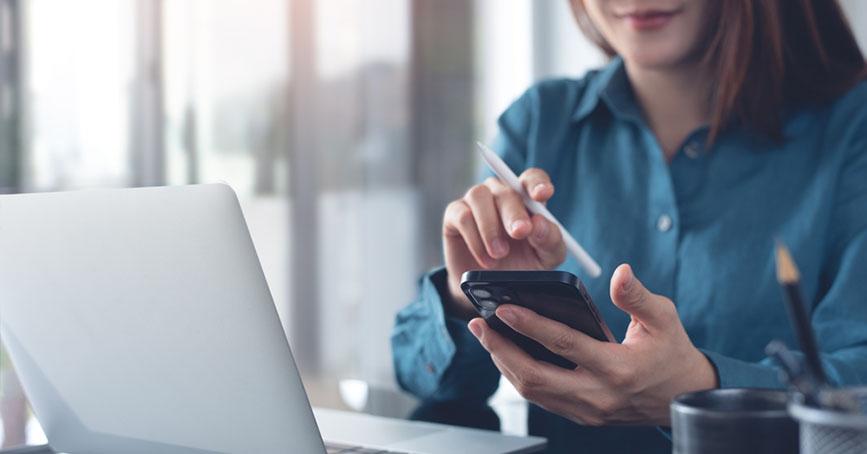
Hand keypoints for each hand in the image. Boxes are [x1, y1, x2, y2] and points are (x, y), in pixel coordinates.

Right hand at [442, 168, 565, 317]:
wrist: (491, 289)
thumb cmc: (523, 266)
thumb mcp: (546, 258)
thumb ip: (550, 240)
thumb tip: (539, 224)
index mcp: (527, 198)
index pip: (532, 178)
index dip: (536, 183)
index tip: (542, 195)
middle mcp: (500, 194)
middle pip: (506, 190)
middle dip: (514, 212)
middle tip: (520, 232)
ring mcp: (476, 202)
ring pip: (479, 195)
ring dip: (490, 227)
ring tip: (499, 254)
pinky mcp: (455, 214)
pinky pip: (462, 216)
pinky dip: (475, 239)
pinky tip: (486, 259)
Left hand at [468, 264, 717, 425]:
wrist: (686, 397)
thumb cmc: (672, 352)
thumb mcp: (664, 319)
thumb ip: (637, 296)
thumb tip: (619, 271)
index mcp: (617, 368)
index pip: (563, 344)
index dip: (530, 325)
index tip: (503, 308)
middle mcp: (597, 395)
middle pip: (534, 376)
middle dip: (500, 349)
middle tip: (478, 324)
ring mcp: (587, 411)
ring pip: (532, 391)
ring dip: (505, 363)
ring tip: (485, 336)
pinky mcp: (581, 417)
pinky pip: (541, 398)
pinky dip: (519, 376)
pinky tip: (507, 354)